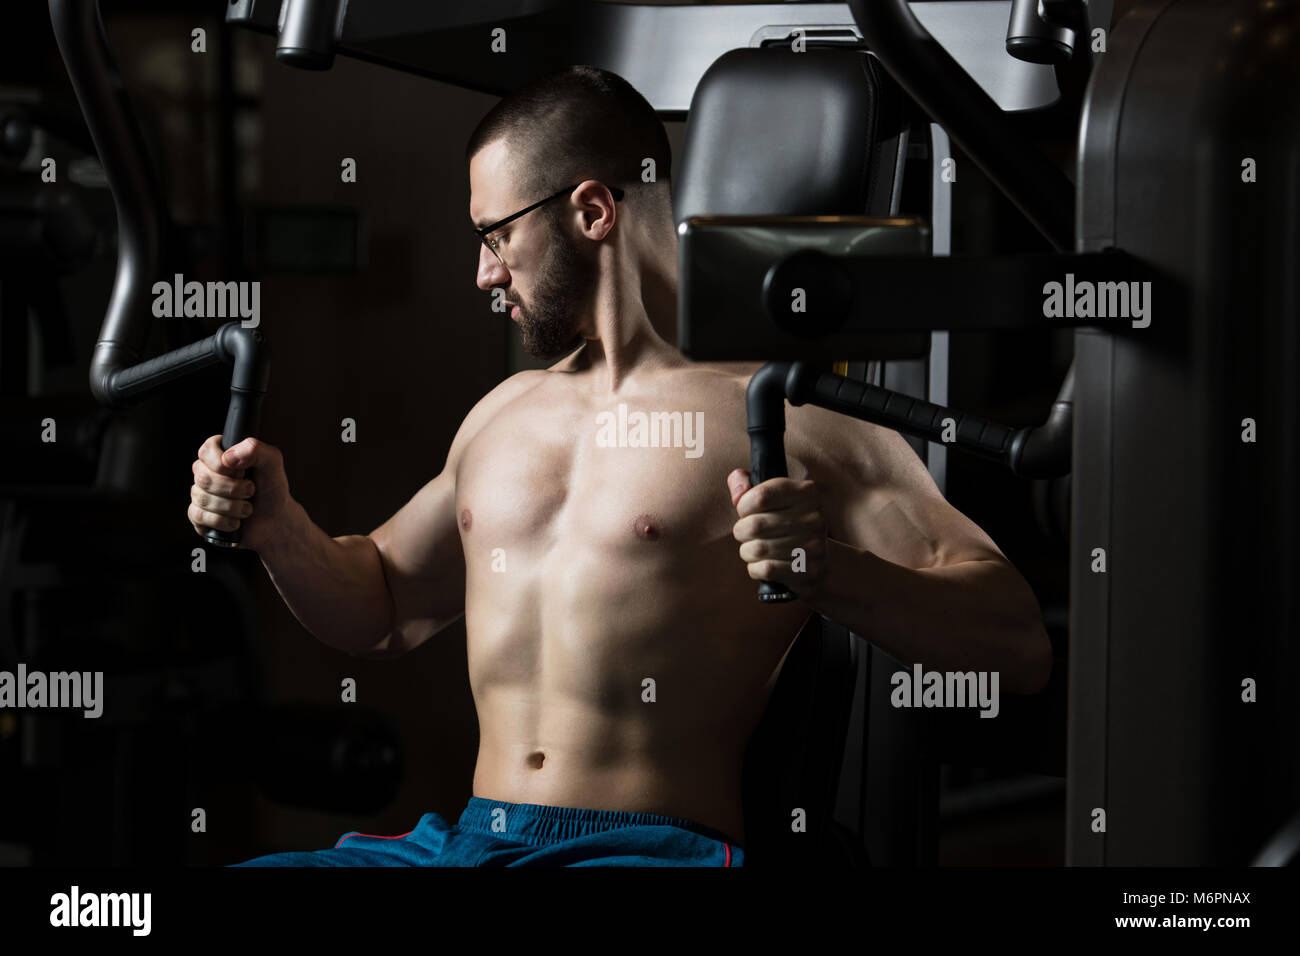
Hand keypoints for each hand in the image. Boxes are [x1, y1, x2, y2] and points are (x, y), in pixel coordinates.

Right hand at [188, 435, 292, 550]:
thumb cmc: (271, 489)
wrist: (275, 519)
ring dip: (232, 507)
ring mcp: (200, 493)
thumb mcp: (272, 462)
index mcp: (220, 453)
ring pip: (202, 498)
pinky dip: (222, 521)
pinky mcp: (198, 515)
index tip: (243, 472)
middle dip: (233, 489)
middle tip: (251, 491)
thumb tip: (228, 457)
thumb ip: (255, 449)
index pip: (206, 451)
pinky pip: (198, 516)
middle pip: (203, 478)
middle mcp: (206, 472)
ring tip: (248, 508)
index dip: (223, 465)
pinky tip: (235, 521)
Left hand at [727, 468, 827, 595]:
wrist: (815, 560)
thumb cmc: (785, 524)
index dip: (743, 506)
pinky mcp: (809, 570)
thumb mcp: (771, 498)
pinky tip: (763, 564)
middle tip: (746, 534)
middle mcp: (814, 517)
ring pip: (757, 550)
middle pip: (755, 525)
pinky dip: (755, 569)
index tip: (746, 511)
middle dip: (741, 531)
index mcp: (806, 492)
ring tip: (755, 549)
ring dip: (747, 551)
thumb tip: (737, 486)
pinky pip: (766, 569)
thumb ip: (748, 486)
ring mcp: (814, 545)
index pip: (760, 497)